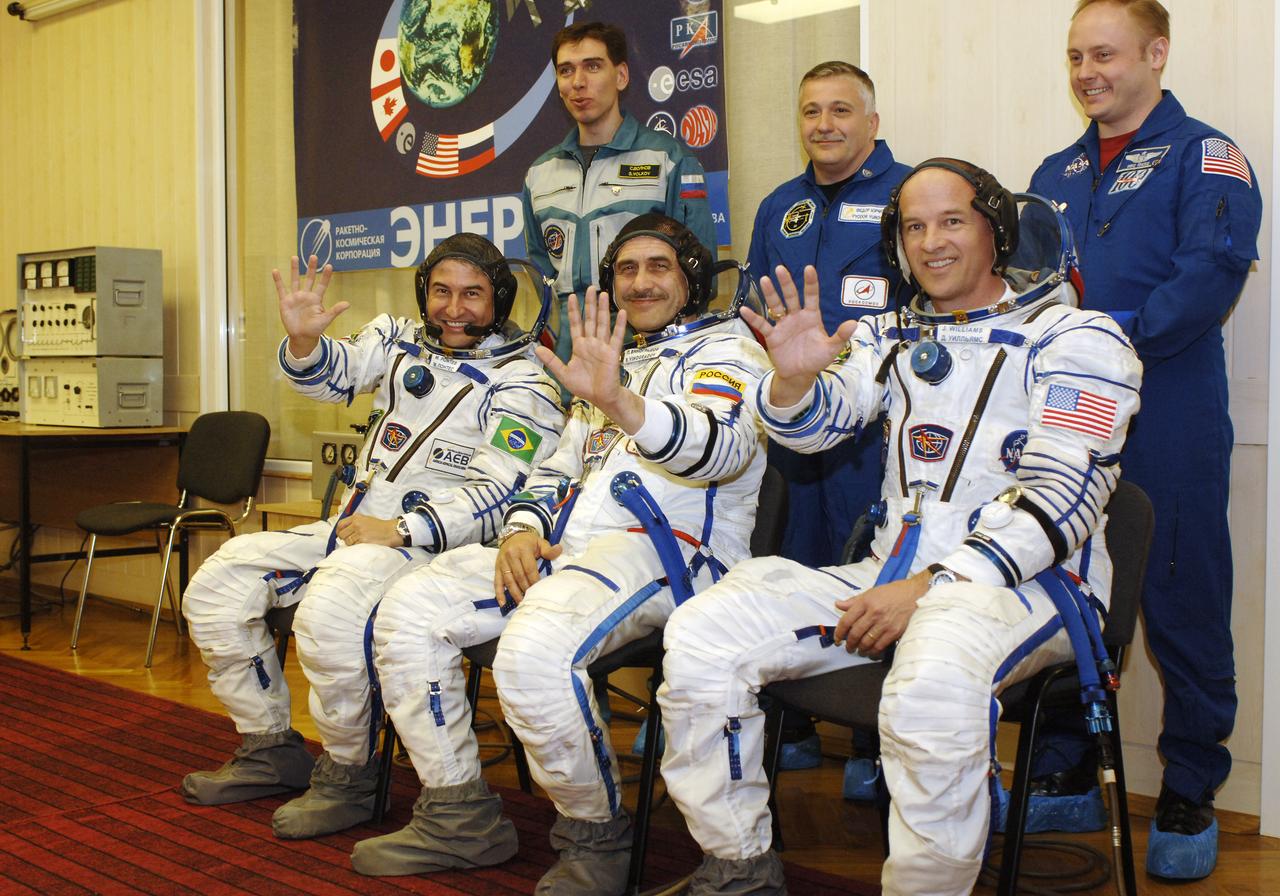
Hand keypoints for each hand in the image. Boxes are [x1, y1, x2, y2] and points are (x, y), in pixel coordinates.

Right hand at [272, 254, 348, 358]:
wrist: (301, 337)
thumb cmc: (315, 329)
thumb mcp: (326, 319)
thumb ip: (335, 311)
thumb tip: (348, 304)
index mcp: (316, 299)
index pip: (322, 285)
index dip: (326, 276)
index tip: (329, 266)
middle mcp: (306, 295)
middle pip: (309, 278)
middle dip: (311, 268)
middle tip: (314, 256)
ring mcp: (295, 297)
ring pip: (295, 280)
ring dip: (294, 269)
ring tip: (295, 257)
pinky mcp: (285, 301)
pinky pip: (281, 289)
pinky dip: (278, 280)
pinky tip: (275, 271)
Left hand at [335, 514, 400, 547]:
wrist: (391, 531)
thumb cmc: (380, 526)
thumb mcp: (366, 519)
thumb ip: (355, 523)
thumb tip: (344, 531)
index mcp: (356, 517)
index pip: (340, 524)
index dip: (339, 531)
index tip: (341, 535)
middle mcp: (356, 524)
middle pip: (342, 534)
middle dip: (345, 539)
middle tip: (351, 540)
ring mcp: (359, 532)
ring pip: (347, 542)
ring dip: (351, 544)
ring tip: (360, 542)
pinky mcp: (363, 541)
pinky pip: (354, 546)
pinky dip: (357, 547)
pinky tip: (363, 545)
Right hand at [494, 531, 562, 605]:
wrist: (512, 534)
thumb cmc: (529, 541)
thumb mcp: (540, 542)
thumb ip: (549, 549)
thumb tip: (559, 550)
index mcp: (523, 549)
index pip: (529, 568)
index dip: (534, 580)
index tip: (540, 590)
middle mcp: (511, 556)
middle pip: (519, 576)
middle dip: (525, 589)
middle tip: (531, 599)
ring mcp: (502, 562)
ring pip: (509, 581)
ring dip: (514, 593)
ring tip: (521, 603)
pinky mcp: (497, 568)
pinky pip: (497, 582)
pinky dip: (499, 593)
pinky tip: (502, 603)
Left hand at [535, 288, 644, 431]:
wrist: (600, 397)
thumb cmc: (583, 386)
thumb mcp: (563, 373)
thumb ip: (552, 360)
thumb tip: (537, 349)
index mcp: (579, 346)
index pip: (576, 324)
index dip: (574, 311)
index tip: (572, 297)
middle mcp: (591, 343)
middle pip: (590, 319)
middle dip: (590, 304)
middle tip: (591, 288)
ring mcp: (602, 346)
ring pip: (602, 323)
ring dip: (602, 309)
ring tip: (603, 294)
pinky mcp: (612, 353)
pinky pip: (616, 337)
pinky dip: (619, 325)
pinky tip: (621, 313)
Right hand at [739, 265, 857, 407]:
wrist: (800, 375)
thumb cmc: (816, 359)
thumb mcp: (831, 348)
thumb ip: (841, 335)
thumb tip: (853, 323)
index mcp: (812, 317)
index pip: (812, 296)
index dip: (810, 283)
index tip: (809, 268)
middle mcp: (797, 317)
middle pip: (791, 296)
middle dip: (786, 283)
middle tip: (780, 269)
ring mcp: (784, 325)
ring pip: (776, 305)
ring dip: (770, 293)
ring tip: (764, 279)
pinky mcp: (773, 336)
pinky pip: (762, 324)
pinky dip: (753, 318)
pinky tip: (744, 309)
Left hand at [832, 570, 929, 655]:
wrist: (914, 594)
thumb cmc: (892, 592)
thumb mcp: (871, 592)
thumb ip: (853, 601)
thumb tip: (838, 605)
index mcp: (866, 602)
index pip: (846, 620)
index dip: (839, 632)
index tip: (837, 639)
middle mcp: (874, 613)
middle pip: (855, 633)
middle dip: (849, 644)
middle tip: (848, 647)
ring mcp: (885, 624)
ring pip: (866, 642)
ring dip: (860, 649)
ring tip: (858, 650)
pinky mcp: (894, 632)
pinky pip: (879, 646)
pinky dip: (872, 651)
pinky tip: (870, 652)